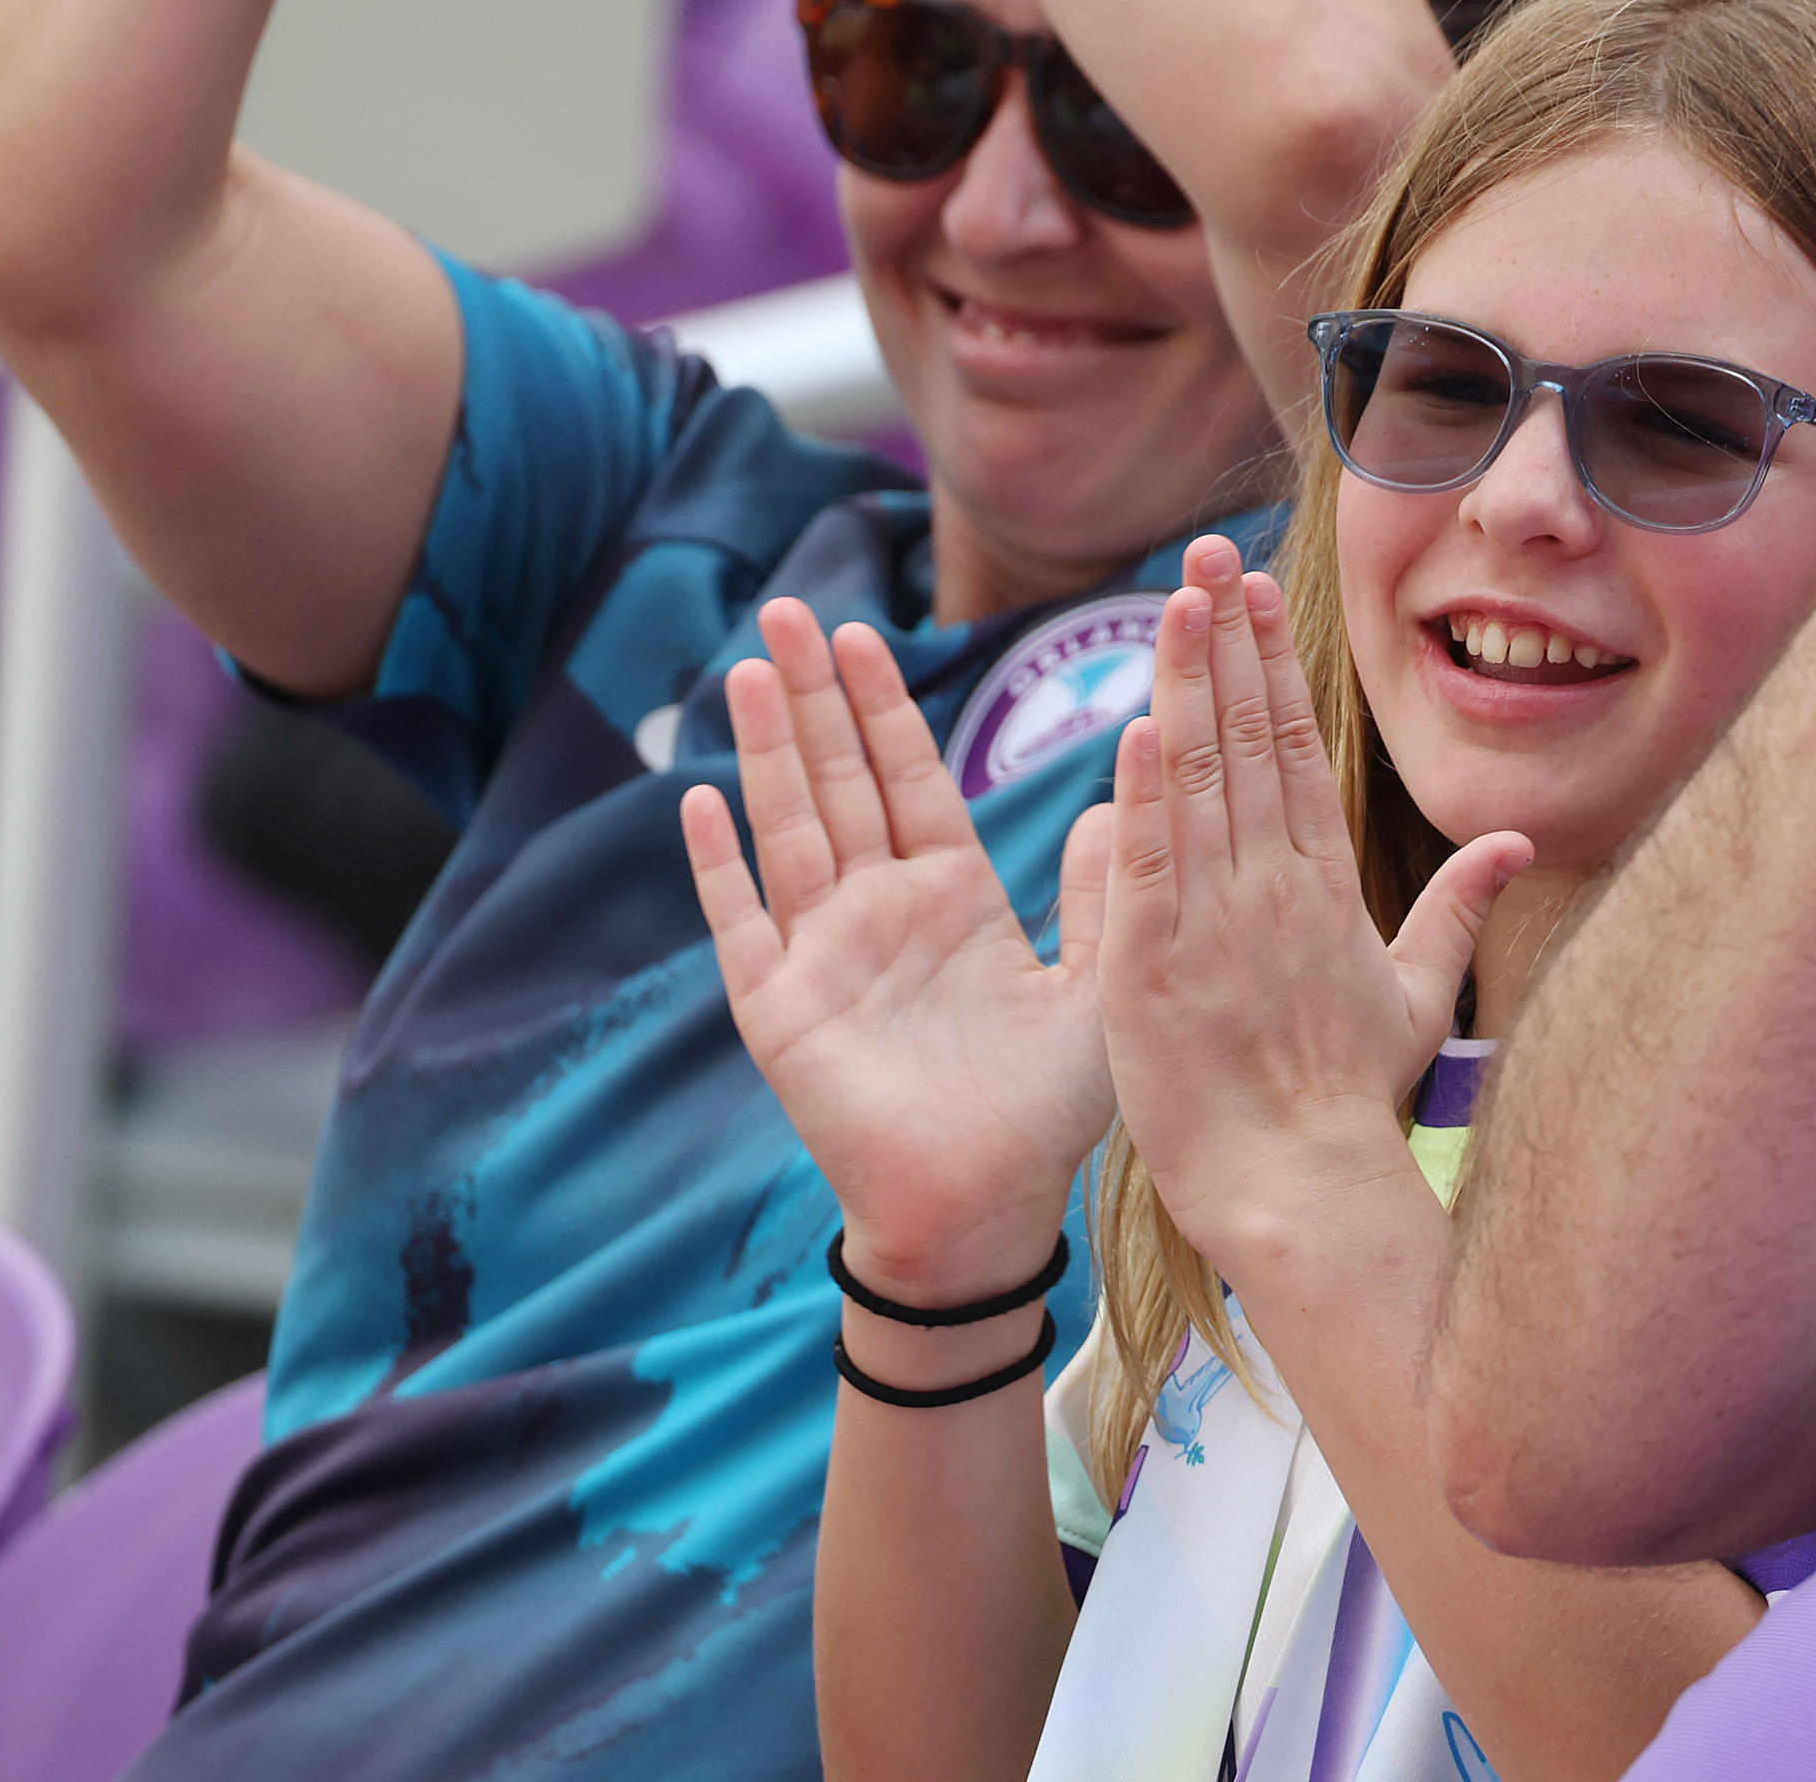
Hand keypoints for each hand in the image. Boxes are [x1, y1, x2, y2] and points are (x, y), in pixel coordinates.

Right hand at [681, 599, 1115, 1305]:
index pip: (909, 778)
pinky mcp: (780, 1009)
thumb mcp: (1096, 981)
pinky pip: (742, 924)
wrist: (987, 1207)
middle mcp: (879, 912)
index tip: (866, 631)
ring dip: (767, 750)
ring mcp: (822, 955)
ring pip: (787, 828)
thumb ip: (1100, 889)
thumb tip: (1122, 794)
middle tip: (789, 607)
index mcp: (950, 896)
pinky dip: (718, 865)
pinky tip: (693, 800)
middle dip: (815, 695)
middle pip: (837, 780)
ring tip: (751, 668)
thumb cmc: (1045, 1111)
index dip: (885, 707)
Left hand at [1090, 538, 1528, 1270]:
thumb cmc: (1352, 1101)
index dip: (1269, 663)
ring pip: (1197, 782)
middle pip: (1247, 739)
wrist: (1305, 1187)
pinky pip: (1150, 865)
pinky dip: (1142, 793)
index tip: (1249, 592)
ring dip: (1183, 685)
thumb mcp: (1418, 996)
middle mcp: (1274, 887)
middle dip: (1225, 639)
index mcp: (1325, 884)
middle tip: (1206, 552)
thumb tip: (1515, 840)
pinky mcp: (1155, 969)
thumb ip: (1457, 907)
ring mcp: (1214, 923)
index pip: (1294, 747)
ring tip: (1173, 601)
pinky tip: (1139, 724)